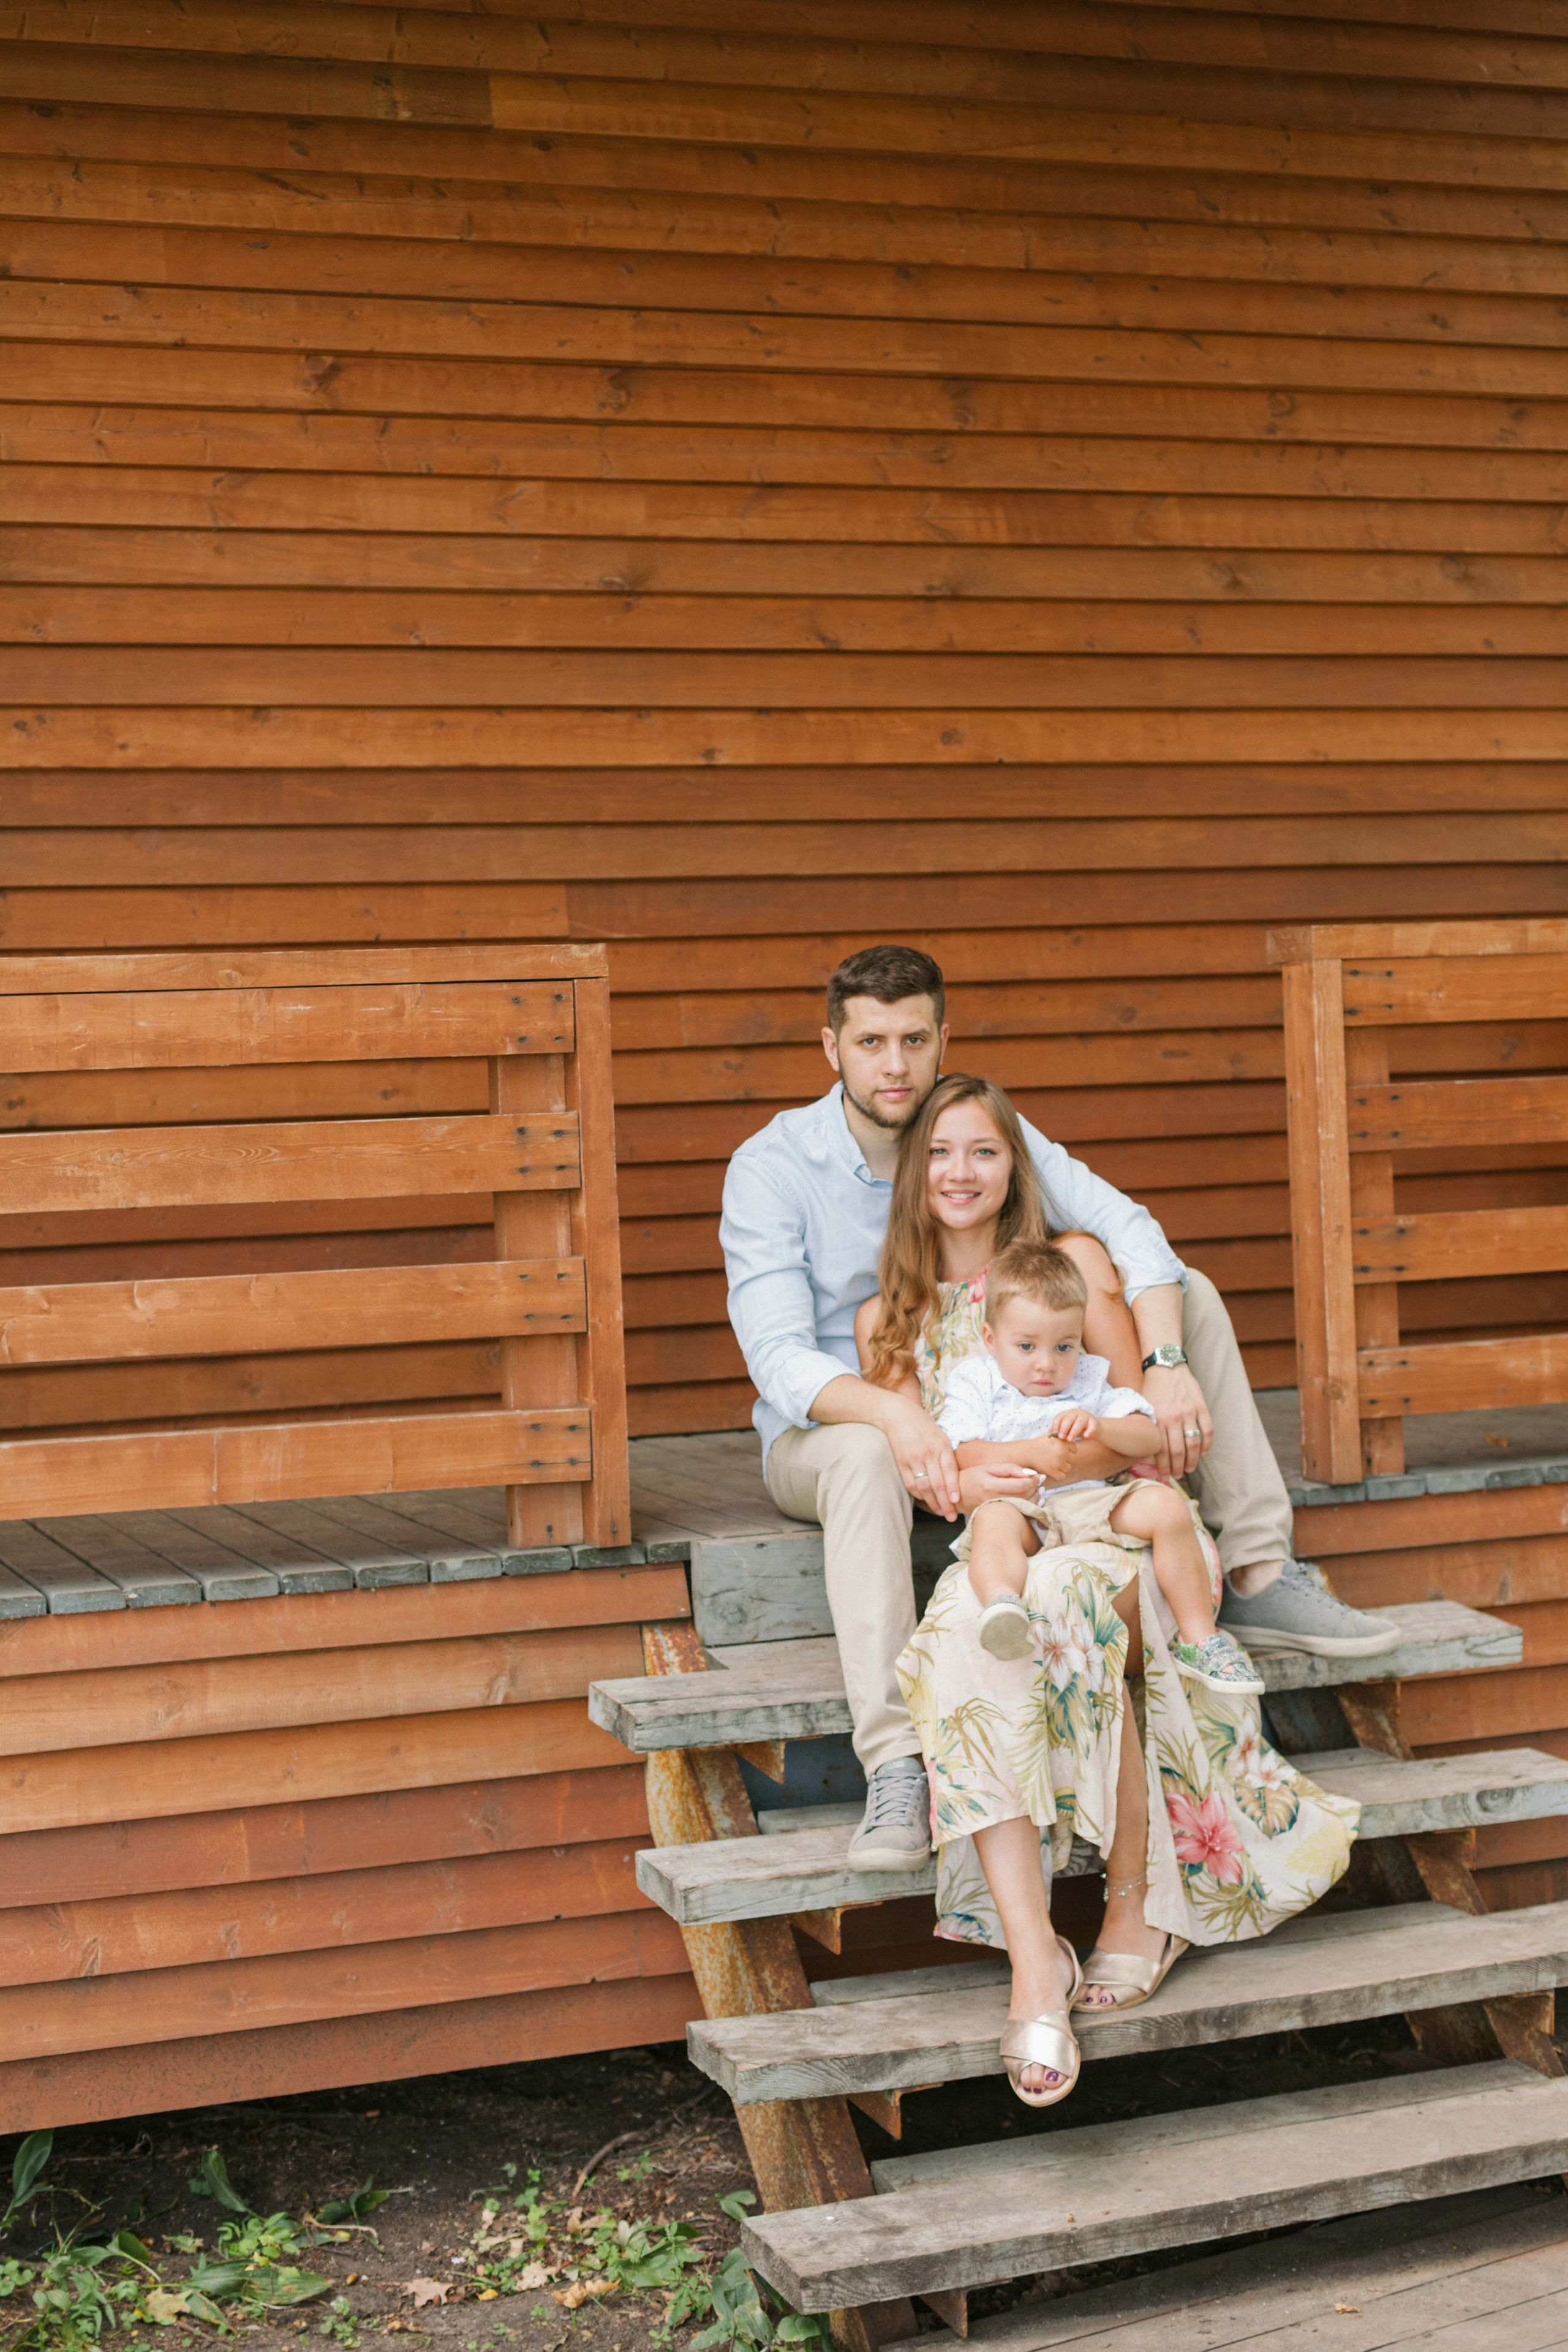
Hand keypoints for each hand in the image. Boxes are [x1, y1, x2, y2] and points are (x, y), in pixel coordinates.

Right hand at [882, 1394, 961, 1519]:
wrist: (898, 1414)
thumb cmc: (924, 1426)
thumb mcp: (941, 1436)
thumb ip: (948, 1456)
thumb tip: (957, 1480)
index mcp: (941, 1445)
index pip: (950, 1471)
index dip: (953, 1488)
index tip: (957, 1501)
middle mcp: (928, 1453)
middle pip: (938, 1484)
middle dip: (946, 1503)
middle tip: (952, 1516)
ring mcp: (913, 1458)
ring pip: (924, 1487)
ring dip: (932, 1503)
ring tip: (940, 1512)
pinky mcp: (901, 1462)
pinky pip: (910, 1483)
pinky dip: (918, 1495)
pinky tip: (926, 1501)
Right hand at [962, 1461, 1039, 1509]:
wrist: (956, 1496)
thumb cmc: (971, 1478)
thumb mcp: (988, 1467)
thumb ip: (1009, 1468)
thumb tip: (1029, 1473)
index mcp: (990, 1486)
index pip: (1020, 1485)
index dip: (1033, 1480)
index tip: (1039, 1475)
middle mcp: (993, 1501)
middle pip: (1024, 1497)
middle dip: (1036, 1488)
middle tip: (1040, 1481)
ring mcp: (995, 1511)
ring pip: (1023, 1506)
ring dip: (1034, 1498)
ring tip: (1037, 1488)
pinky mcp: (997, 1517)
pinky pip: (1018, 1512)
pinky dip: (1028, 1505)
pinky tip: (1030, 1498)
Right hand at [1032, 1434, 1083, 1487]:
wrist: (1026, 1453)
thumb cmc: (1039, 1444)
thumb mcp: (1050, 1435)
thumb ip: (1062, 1434)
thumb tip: (1070, 1434)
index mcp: (1063, 1442)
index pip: (1074, 1449)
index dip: (1068, 1451)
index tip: (1060, 1451)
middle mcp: (1062, 1452)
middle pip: (1072, 1459)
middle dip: (1065, 1459)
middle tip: (1055, 1458)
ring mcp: (1058, 1463)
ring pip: (1068, 1468)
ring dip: (1061, 1467)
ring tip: (1052, 1463)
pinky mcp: (1053, 1472)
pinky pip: (1062, 1476)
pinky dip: (1057, 1475)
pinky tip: (1051, 1470)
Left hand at [1051, 1408, 1096, 1443]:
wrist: (1093, 1429)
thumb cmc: (1077, 1429)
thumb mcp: (1068, 1428)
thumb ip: (1059, 1429)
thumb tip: (1049, 1431)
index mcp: (1068, 1413)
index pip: (1060, 1416)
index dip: (1056, 1424)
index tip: (1054, 1433)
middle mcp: (1077, 1413)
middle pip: (1069, 1418)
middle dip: (1064, 1428)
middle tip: (1061, 1437)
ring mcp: (1086, 1416)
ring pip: (1080, 1422)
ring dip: (1074, 1431)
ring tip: (1070, 1440)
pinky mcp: (1094, 1422)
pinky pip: (1092, 1426)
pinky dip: (1089, 1431)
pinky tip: (1086, 1436)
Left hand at [1140, 1364, 1212, 1479]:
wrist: (1166, 1366)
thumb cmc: (1152, 1389)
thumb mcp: (1145, 1408)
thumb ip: (1148, 1427)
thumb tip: (1147, 1450)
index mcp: (1158, 1419)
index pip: (1162, 1451)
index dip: (1164, 1467)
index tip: (1164, 1477)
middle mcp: (1173, 1417)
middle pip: (1179, 1451)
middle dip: (1178, 1467)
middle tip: (1177, 1476)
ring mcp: (1189, 1412)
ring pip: (1194, 1443)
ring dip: (1193, 1460)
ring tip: (1189, 1468)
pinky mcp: (1201, 1406)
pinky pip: (1207, 1430)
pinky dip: (1206, 1444)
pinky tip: (1202, 1452)